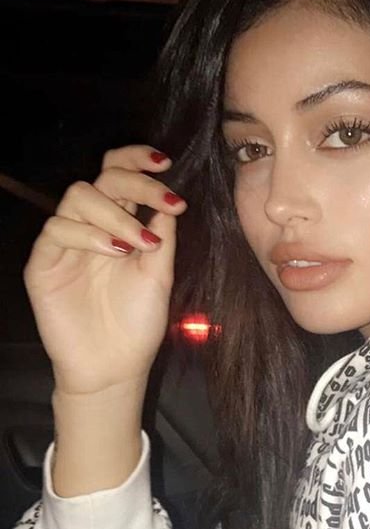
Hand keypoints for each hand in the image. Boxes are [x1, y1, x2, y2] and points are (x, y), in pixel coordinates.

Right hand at [24, 146, 187, 395]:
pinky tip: (114, 252)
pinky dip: (89, 234)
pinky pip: (56, 230)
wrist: (115, 368)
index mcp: (118, 225)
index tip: (166, 163)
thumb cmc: (137, 324)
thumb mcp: (159, 275)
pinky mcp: (43, 265)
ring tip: (140, 243)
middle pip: (100, 178)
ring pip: (78, 198)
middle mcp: (90, 229)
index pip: (117, 176)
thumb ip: (161, 235)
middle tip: (164, 202)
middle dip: (135, 183)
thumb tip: (167, 198)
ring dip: (115, 213)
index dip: (136, 160)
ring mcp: (64, 245)